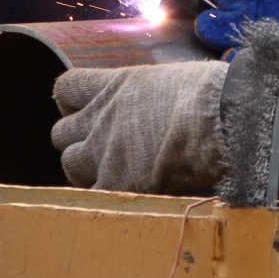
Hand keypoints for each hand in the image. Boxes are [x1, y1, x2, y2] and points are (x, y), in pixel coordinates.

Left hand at [51, 63, 227, 193]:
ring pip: (70, 165)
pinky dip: (105, 198)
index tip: (88, 111)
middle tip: (102, 149)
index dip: (72, 103)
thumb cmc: (209, 94)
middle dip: (78, 141)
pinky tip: (126, 196)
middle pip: (61, 133)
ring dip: (86, 171)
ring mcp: (103, 152)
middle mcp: (100, 118)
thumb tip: (161, 102)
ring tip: (113, 174)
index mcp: (114, 86)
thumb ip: (150, 92)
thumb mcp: (172, 78)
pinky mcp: (116, 184)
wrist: (217, 119)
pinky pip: (92, 196)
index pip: (67, 89)